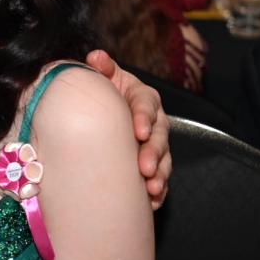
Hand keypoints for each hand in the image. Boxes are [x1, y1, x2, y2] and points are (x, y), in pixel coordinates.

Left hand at [87, 50, 170, 208]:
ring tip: (151, 189)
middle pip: (159, 137)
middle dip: (154, 153)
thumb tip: (95, 57)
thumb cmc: (104, 95)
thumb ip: (101, 69)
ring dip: (159, 176)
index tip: (139, 132)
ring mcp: (155, 144)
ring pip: (164, 160)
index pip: (146, 106)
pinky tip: (152, 202)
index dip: (144, 118)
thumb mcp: (104, 79)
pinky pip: (160, 179)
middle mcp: (153, 122)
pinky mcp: (153, 164)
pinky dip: (158, 191)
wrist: (103, 113)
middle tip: (145, 168)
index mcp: (142, 98)